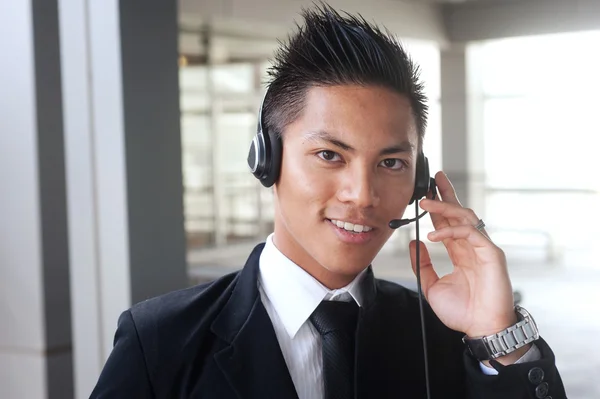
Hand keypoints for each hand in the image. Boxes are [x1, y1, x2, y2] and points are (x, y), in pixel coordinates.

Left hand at [408, 171, 517, 339]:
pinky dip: (451, 230)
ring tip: (425, 200)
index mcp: (461, 252)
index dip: (438, 206)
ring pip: (466, 217)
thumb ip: (422, 264)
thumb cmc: (462, 311)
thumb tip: (414, 243)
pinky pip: (471, 233)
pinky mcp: (492, 254)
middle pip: (459, 212)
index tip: (426, 191)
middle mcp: (473, 246)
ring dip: (445, 206)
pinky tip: (434, 234)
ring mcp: (484, 248)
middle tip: (434, 177)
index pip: (448, 222)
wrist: (481, 329)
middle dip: (446, 193)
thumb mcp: (431, 286)